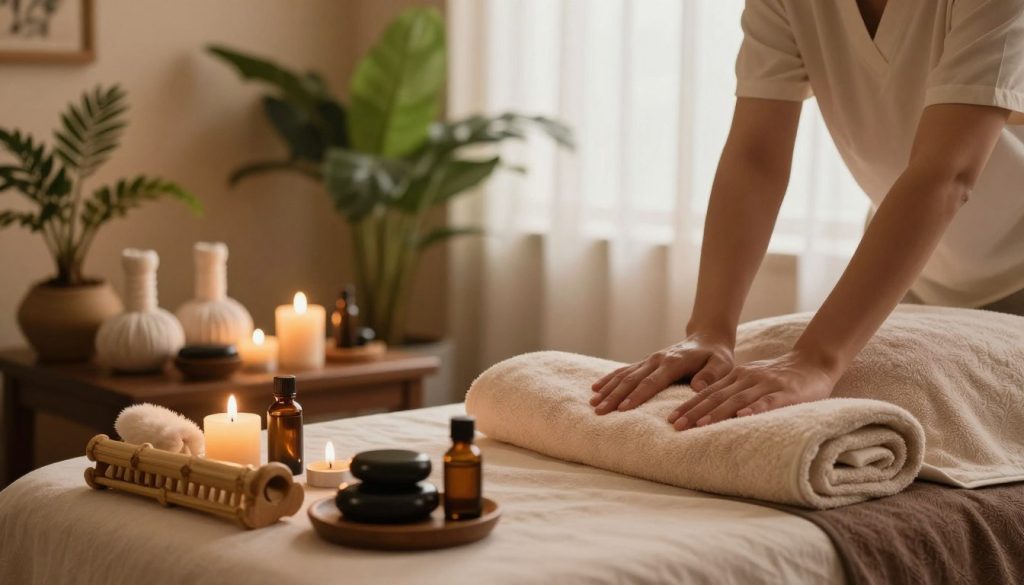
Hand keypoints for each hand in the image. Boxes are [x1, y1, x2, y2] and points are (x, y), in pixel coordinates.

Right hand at [590, 333, 734, 414]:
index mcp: (674, 362)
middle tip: (600, 411)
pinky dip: (609, 380)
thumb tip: (697, 387)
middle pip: (632, 379)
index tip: (622, 409)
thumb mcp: (722, 364)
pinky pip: (624, 371)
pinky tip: (596, 389)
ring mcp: (649, 360)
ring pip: (624, 375)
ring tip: (593, 404)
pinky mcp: (646, 363)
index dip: (637, 396)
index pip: (652, 382)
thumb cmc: (716, 356)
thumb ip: (711, 375)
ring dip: (608, 389)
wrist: (707, 338)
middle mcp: (657, 359)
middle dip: (615, 396)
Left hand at [667, 350, 835, 430]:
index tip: (671, 419)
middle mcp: (747, 379)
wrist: (814, 362)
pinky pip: (768, 401)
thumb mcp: (751, 381)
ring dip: (717, 413)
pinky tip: (742, 417)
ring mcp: (766, 385)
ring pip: (737, 399)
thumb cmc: (779, 378)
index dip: (689, 406)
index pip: (707, 393)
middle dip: (695, 412)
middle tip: (676, 426)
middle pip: (716, 397)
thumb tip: (708, 412)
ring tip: (700, 425)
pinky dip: (754, 409)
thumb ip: (732, 392)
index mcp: (736, 377)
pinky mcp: (786, 392)